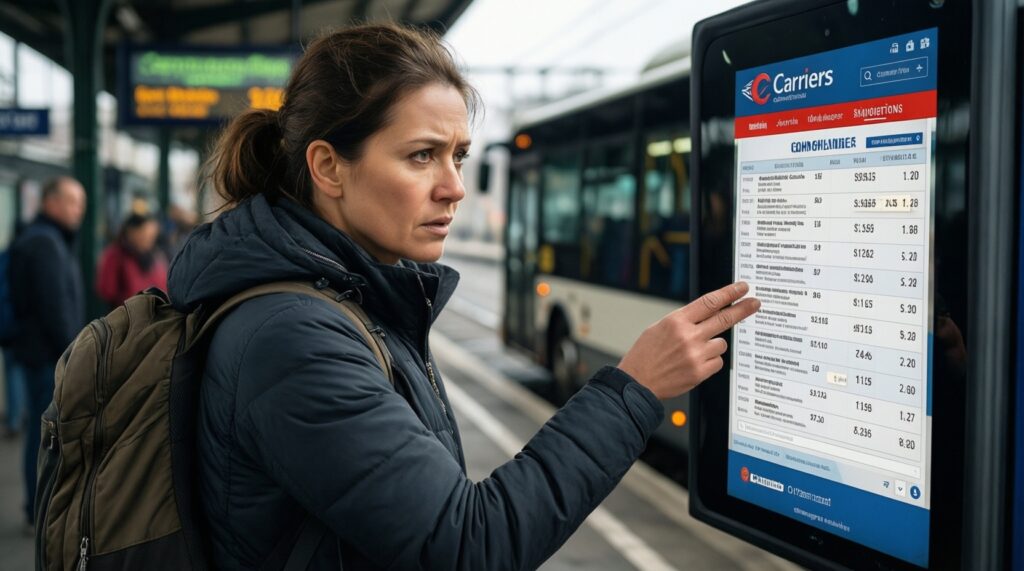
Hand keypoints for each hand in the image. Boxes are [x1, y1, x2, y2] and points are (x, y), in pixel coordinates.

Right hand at [617, 282, 759, 399]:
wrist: (637, 382)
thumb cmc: (646, 354)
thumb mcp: (659, 328)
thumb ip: (685, 321)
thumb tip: (709, 313)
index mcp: (676, 321)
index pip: (710, 302)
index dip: (730, 293)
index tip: (742, 288)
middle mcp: (688, 336)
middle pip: (724, 318)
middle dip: (743, 309)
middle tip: (755, 303)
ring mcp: (696, 355)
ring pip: (720, 343)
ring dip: (712, 345)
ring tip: (692, 352)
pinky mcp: (700, 372)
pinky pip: (717, 362)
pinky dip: (709, 361)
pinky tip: (693, 363)